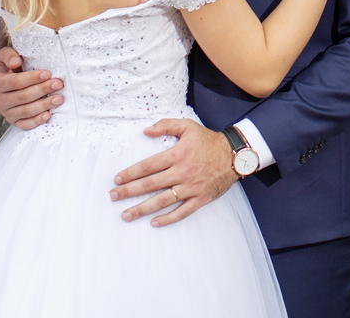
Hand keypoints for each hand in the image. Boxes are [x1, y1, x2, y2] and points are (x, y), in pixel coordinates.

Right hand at [0, 46, 62, 129]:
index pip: (15, 82)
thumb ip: (8, 56)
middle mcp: (1, 100)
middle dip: (43, 90)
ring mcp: (7, 113)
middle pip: (24, 96)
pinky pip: (26, 124)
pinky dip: (37, 121)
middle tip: (58, 84)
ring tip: (59, 98)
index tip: (48, 74)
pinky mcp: (15, 122)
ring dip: (44, 105)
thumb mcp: (3, 58)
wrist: (2, 87)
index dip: (32, 78)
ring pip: (27, 111)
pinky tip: (49, 115)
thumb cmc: (8, 69)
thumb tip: (15, 62)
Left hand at [109, 119, 238, 226]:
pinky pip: (182, 211)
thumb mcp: (188, 126)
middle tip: (113, 197)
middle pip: (150, 185)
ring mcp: (191, 187)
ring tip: (126, 214)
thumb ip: (166, 126)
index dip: (130, 173)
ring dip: (142, 209)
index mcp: (177, 155)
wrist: (236, 155)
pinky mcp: (201, 198)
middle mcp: (182, 172)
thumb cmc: (209, 141)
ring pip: (162, 201)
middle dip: (129, 191)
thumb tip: (146, 131)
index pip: (148, 166)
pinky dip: (168, 218)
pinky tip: (154, 222)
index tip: (117, 180)